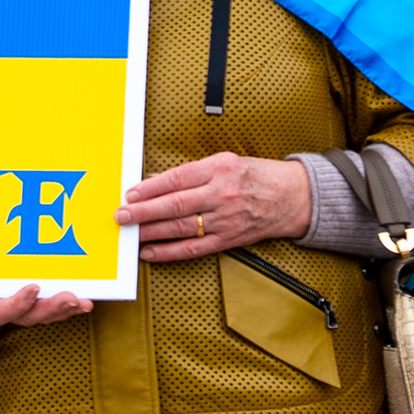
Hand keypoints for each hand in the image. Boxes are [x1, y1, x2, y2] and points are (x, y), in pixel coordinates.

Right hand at [0, 281, 94, 327]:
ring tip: (84, 302)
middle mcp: (6, 309)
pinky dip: (69, 305)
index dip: (18, 302)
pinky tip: (84, 299)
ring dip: (66, 309)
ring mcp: (23, 309)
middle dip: (52, 307)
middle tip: (71, 298)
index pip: (1, 310)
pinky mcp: (38, 304)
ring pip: (45, 314)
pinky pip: (53, 309)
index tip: (34, 287)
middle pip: (29, 316)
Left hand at [118, 151, 314, 263]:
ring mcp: (225, 220)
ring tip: (130, 233)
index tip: (130, 194)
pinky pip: (194, 248)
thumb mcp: (225, 161)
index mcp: (219, 169)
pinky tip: (151, 251)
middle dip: (144, 212)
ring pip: (181, 228)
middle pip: (175, 205)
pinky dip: (170, 252)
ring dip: (151, 232)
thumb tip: (156, 181)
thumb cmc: (257, 175)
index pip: (177, 179)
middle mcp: (221, 194)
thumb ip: (192, 172)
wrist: (291, 197)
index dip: (150, 188)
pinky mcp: (228, 240)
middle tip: (122, 216)